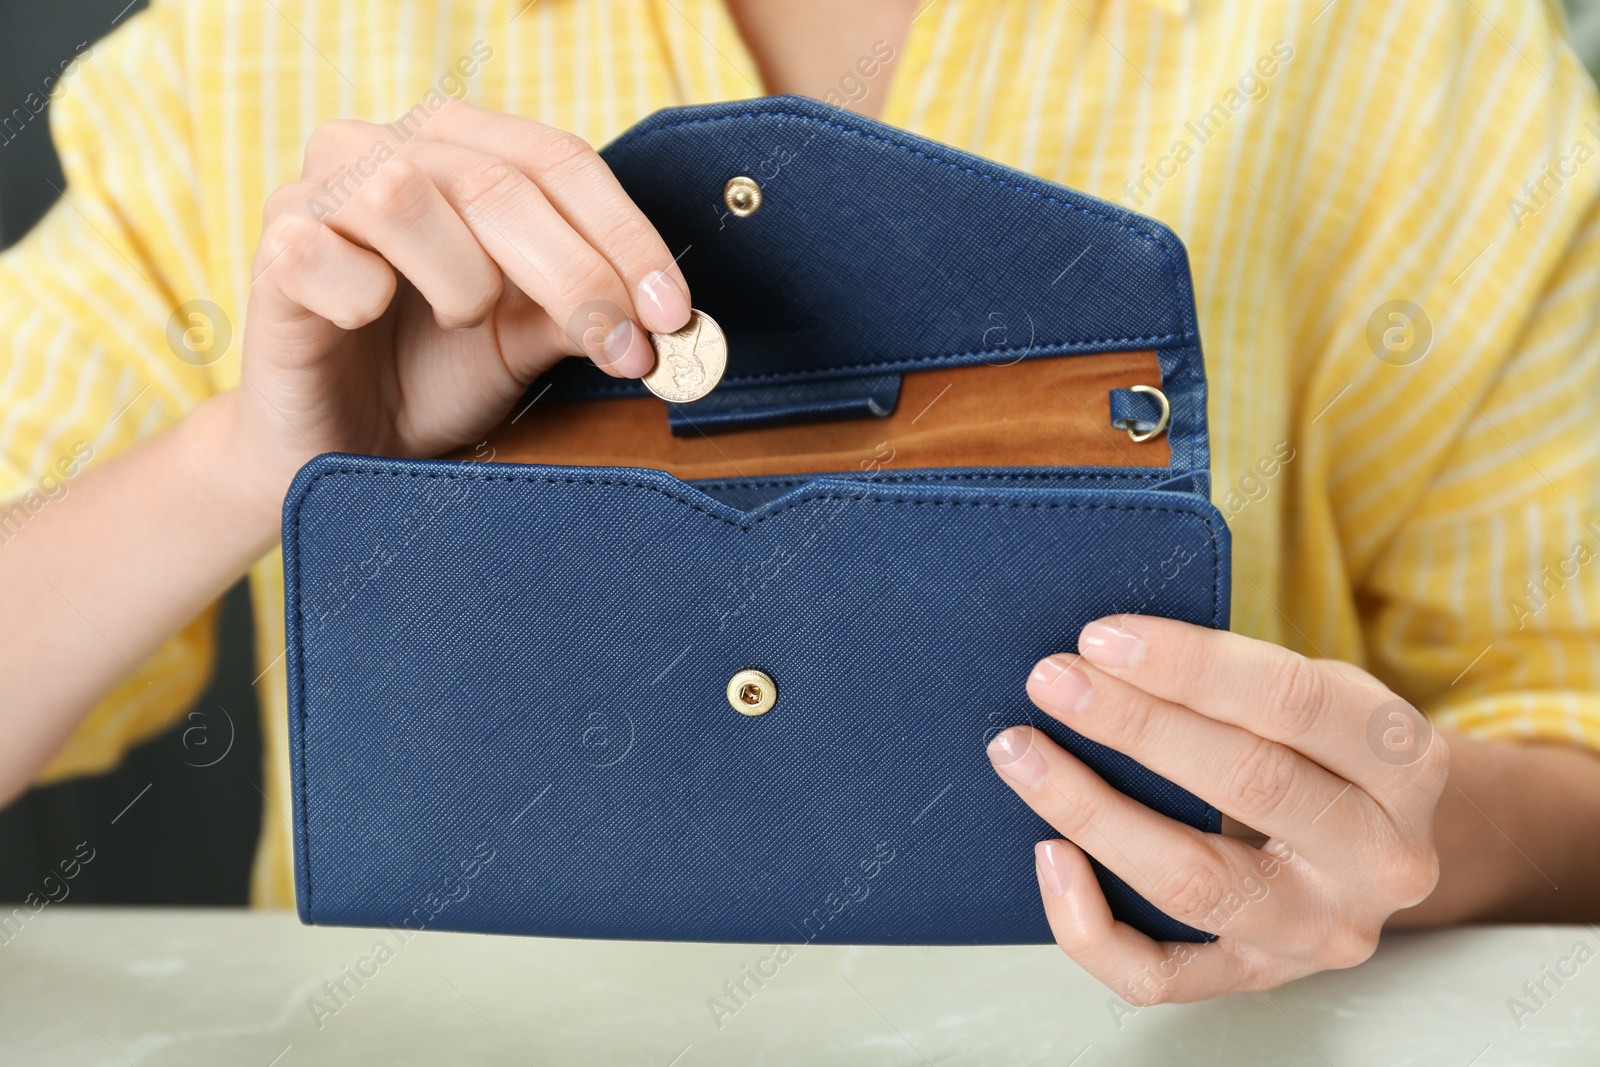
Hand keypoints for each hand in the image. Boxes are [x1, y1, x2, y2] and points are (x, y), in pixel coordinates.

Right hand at [230, 99, 690, 496]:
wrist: (342, 449)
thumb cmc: (433, 377)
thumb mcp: (525, 340)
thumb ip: (581, 309)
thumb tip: (660, 314)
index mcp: (458, 148)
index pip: (558, 159)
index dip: (625, 234)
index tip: (673, 312)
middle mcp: (385, 147)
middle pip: (500, 182)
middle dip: (577, 275)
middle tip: (621, 348)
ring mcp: (317, 192)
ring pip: (406, 193)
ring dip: (462, 279)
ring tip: (464, 323)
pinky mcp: (271, 249)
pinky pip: (323, 253)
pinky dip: (365, 296)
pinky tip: (370, 322)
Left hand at [986, 615, 1448, 1002]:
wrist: (1376, 847)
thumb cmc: (1321, 750)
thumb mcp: (1321, 695)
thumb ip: (1238, 680)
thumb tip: (1102, 653)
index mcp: (1404, 761)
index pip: (1294, 703)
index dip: (1190, 666)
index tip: (1100, 638)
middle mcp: (1380, 857)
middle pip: (1248, 786)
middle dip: (1134, 725)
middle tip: (1050, 682)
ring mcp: (1319, 931)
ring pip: (1194, 882)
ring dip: (1092, 811)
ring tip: (1021, 754)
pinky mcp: (1258, 979)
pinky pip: (1160, 973)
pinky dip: (1089, 921)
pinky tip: (1048, 855)